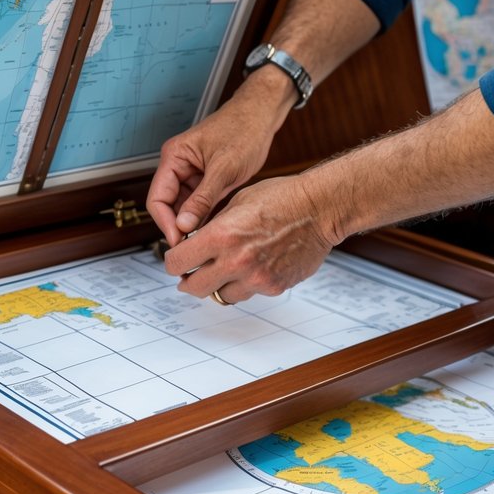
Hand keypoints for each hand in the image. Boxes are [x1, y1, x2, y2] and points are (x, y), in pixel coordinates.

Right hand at [147, 80, 289, 245]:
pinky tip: (213, 229)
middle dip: (178, 225)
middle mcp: (178, 166)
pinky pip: (198, 204)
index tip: (179, 241)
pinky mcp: (206, 179)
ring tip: (205, 240)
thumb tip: (183, 225)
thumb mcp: (224, 169)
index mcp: (175, 157)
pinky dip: (204, 217)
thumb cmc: (243, 129)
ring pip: (183, 207)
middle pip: (168, 205)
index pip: (157, 198)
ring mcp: (192, 173)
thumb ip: (202, 199)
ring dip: (192, 223)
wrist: (261, 115)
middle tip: (193, 246)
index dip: (165, 223)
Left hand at [163, 174, 337, 301]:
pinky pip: (249, 293)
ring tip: (225, 270)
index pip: (178, 262)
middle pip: (194, 288)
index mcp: (221, 235)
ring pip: (221, 296)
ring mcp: (256, 278)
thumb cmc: (282, 198)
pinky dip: (245, 284)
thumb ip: (212, 226)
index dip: (173, 261)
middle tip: (190, 274)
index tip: (176, 259)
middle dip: (188, 280)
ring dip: (218, 285)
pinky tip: (252, 267)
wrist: (320, 209)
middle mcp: (236, 261)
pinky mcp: (273, 287)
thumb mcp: (237, 201)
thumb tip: (193, 241)